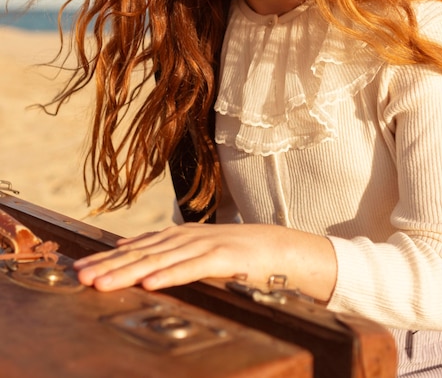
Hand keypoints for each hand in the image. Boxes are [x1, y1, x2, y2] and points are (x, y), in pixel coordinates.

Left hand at [73, 223, 336, 300]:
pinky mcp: (223, 257)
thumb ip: (172, 254)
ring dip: (130, 271)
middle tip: (81, 277)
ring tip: (103, 283)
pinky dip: (169, 274)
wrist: (281, 248)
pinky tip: (149, 283)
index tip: (81, 269)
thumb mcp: (200, 253)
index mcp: (180, 236)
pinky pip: (192, 268)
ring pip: (160, 259)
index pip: (137, 247)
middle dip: (109, 265)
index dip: (108, 258)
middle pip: (142, 252)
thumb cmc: (239, 255)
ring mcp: (205, 244)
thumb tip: (138, 259)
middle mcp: (188, 237)